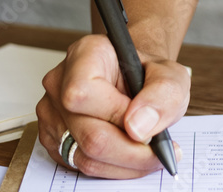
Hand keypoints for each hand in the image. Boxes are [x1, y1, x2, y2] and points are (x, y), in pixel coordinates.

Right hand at [36, 34, 189, 178]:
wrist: (135, 83)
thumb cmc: (147, 75)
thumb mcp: (171, 75)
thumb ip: (163, 93)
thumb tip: (138, 126)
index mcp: (85, 53)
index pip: (82, 91)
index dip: (116, 113)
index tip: (145, 122)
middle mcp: (60, 82)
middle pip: (88, 134)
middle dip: (130, 150)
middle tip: (158, 150)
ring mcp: (52, 112)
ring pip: (85, 157)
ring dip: (124, 163)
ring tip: (149, 154)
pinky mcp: (52, 139)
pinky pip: (80, 167)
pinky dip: (112, 168)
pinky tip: (130, 155)